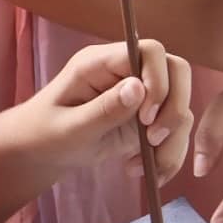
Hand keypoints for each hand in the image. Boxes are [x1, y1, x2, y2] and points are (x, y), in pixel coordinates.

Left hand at [33, 40, 191, 182]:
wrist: (42, 153)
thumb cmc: (46, 134)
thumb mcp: (70, 127)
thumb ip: (104, 108)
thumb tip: (138, 87)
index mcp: (101, 62)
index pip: (149, 51)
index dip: (158, 81)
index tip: (146, 117)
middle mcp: (126, 72)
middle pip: (176, 71)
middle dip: (175, 108)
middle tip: (153, 139)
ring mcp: (141, 95)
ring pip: (181, 105)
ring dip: (171, 140)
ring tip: (142, 167)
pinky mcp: (148, 119)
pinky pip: (174, 131)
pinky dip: (167, 155)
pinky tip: (142, 171)